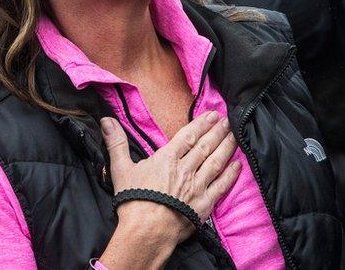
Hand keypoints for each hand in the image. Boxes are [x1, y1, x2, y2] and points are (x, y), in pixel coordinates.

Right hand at [102, 112, 240, 242]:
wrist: (147, 230)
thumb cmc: (133, 200)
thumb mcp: (120, 168)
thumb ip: (116, 142)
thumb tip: (107, 120)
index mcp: (166, 159)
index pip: (187, 136)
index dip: (201, 124)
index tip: (212, 115)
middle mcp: (185, 169)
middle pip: (205, 146)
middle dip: (218, 132)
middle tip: (228, 121)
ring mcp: (197, 186)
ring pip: (216, 162)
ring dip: (227, 147)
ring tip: (235, 136)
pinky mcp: (205, 204)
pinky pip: (221, 186)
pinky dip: (231, 175)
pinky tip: (238, 165)